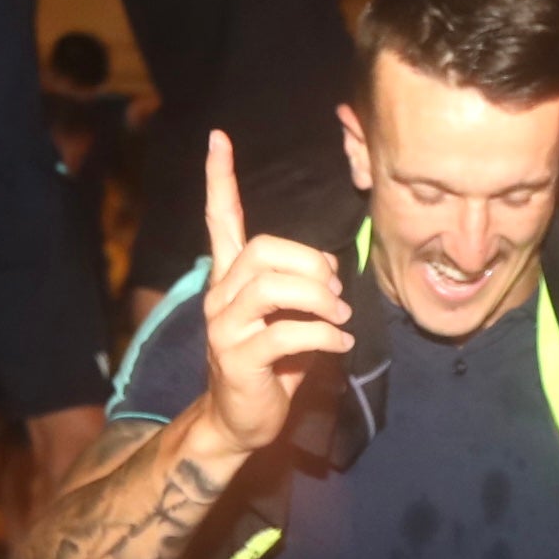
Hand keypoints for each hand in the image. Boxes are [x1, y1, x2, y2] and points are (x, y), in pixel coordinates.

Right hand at [195, 130, 352, 458]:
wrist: (239, 420)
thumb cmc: (270, 364)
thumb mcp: (286, 317)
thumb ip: (301, 286)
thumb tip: (333, 269)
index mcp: (229, 278)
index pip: (220, 218)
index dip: (220, 178)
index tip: (219, 138)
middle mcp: (219, 296)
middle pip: (262, 250)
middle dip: (310, 263)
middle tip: (336, 292)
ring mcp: (223, 328)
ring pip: (270, 287)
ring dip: (317, 298)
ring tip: (340, 318)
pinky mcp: (237, 359)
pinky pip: (285, 333)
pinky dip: (322, 336)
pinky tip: (339, 344)